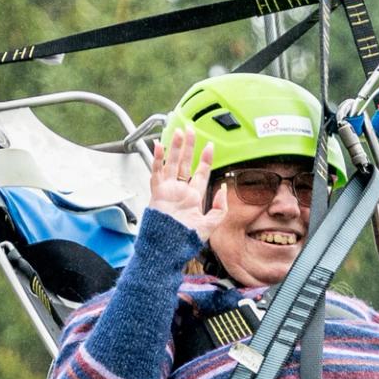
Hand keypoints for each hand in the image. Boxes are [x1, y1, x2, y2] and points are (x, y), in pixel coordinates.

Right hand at [145, 122, 221, 239]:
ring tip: (178, 132)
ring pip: (171, 164)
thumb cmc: (186, 240)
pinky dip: (157, 159)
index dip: (205, 159)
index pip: (201, 173)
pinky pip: (156, 172)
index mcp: (193, 197)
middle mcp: (180, 191)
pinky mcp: (157, 193)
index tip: (210, 146)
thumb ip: (219, 208)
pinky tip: (159, 146)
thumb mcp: (210, 225)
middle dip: (188, 146)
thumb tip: (222, 189)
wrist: (169, 248)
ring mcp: (168, 190)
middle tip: (190, 130)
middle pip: (185, 163)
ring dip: (174, 148)